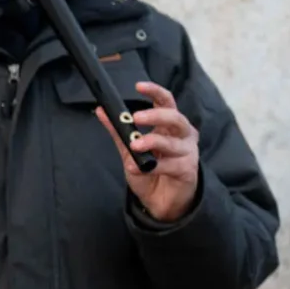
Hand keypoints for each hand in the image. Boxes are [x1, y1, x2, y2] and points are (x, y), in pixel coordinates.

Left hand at [95, 81, 199, 222]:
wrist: (161, 202)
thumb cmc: (150, 172)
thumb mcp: (130, 149)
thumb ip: (119, 130)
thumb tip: (102, 110)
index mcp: (169, 126)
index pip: (166, 102)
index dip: (155, 91)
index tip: (138, 86)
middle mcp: (182, 135)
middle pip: (175, 118)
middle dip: (155, 116)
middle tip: (136, 118)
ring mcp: (187, 152)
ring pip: (171, 142)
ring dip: (151, 142)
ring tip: (135, 146)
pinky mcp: (187, 170)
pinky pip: (170, 165)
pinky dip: (151, 168)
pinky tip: (138, 169)